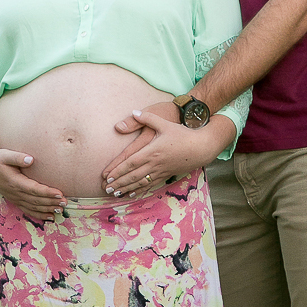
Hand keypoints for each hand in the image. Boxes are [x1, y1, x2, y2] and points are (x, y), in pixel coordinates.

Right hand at [0, 149, 66, 220]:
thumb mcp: (5, 155)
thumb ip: (18, 157)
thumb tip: (31, 159)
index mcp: (15, 182)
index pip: (34, 189)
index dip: (47, 192)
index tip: (60, 193)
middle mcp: (16, 193)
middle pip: (36, 200)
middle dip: (51, 202)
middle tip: (66, 203)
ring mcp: (15, 198)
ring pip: (34, 207)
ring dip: (48, 209)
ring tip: (61, 210)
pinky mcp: (15, 200)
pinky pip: (28, 210)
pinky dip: (39, 214)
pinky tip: (50, 217)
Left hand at [101, 110, 233, 196]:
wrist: (200, 147)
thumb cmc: (182, 134)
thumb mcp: (164, 122)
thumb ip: (147, 117)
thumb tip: (133, 112)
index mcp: (152, 151)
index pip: (131, 162)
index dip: (119, 170)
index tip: (108, 176)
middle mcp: (154, 163)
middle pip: (133, 175)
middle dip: (119, 182)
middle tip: (106, 188)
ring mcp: (160, 171)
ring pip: (140, 182)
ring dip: (126, 188)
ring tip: (115, 193)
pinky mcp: (166, 174)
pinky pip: (150, 184)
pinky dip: (139, 190)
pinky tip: (132, 194)